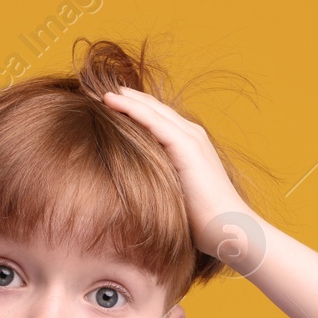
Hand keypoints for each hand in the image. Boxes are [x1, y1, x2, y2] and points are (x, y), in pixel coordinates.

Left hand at [100, 86, 264, 274]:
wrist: (228, 229)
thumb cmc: (201, 222)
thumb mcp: (172, 195)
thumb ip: (156, 183)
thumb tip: (127, 191)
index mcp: (187, 145)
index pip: (154, 118)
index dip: (129, 108)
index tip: (99, 104)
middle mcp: (190, 135)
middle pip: (151, 107)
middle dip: (122, 96)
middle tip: (89, 87)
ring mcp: (190, 137)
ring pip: (150, 108)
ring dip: (122, 97)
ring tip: (93, 88)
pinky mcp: (187, 146)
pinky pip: (153, 121)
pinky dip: (130, 108)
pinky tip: (109, 101)